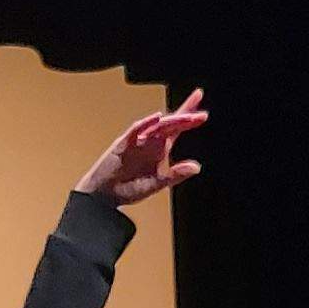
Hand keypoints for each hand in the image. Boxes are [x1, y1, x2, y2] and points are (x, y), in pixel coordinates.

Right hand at [78, 89, 207, 205]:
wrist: (105, 195)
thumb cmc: (129, 188)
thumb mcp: (158, 183)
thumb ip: (176, 175)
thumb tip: (196, 167)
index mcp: (160, 149)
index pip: (177, 130)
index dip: (189, 120)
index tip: (203, 113)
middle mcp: (150, 141)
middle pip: (170, 124)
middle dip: (185, 116)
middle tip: (199, 111)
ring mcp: (137, 140)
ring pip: (157, 126)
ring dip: (171, 120)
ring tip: (186, 116)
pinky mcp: (124, 143)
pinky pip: (136, 130)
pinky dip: (145, 123)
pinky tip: (156, 118)